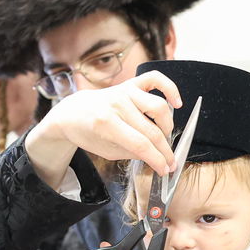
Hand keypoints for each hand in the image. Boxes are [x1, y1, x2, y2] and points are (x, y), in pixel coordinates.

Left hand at [25, 71, 181, 186]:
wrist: (73, 112)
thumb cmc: (89, 133)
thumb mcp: (107, 151)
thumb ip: (132, 153)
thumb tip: (157, 157)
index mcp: (106, 124)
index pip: (141, 145)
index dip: (157, 160)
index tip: (165, 170)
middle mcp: (117, 104)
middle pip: (152, 130)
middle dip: (164, 150)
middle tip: (170, 161)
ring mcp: (124, 91)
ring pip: (159, 107)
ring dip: (167, 126)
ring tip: (163, 138)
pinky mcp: (130, 83)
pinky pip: (155, 79)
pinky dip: (170, 89)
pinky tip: (177, 104)